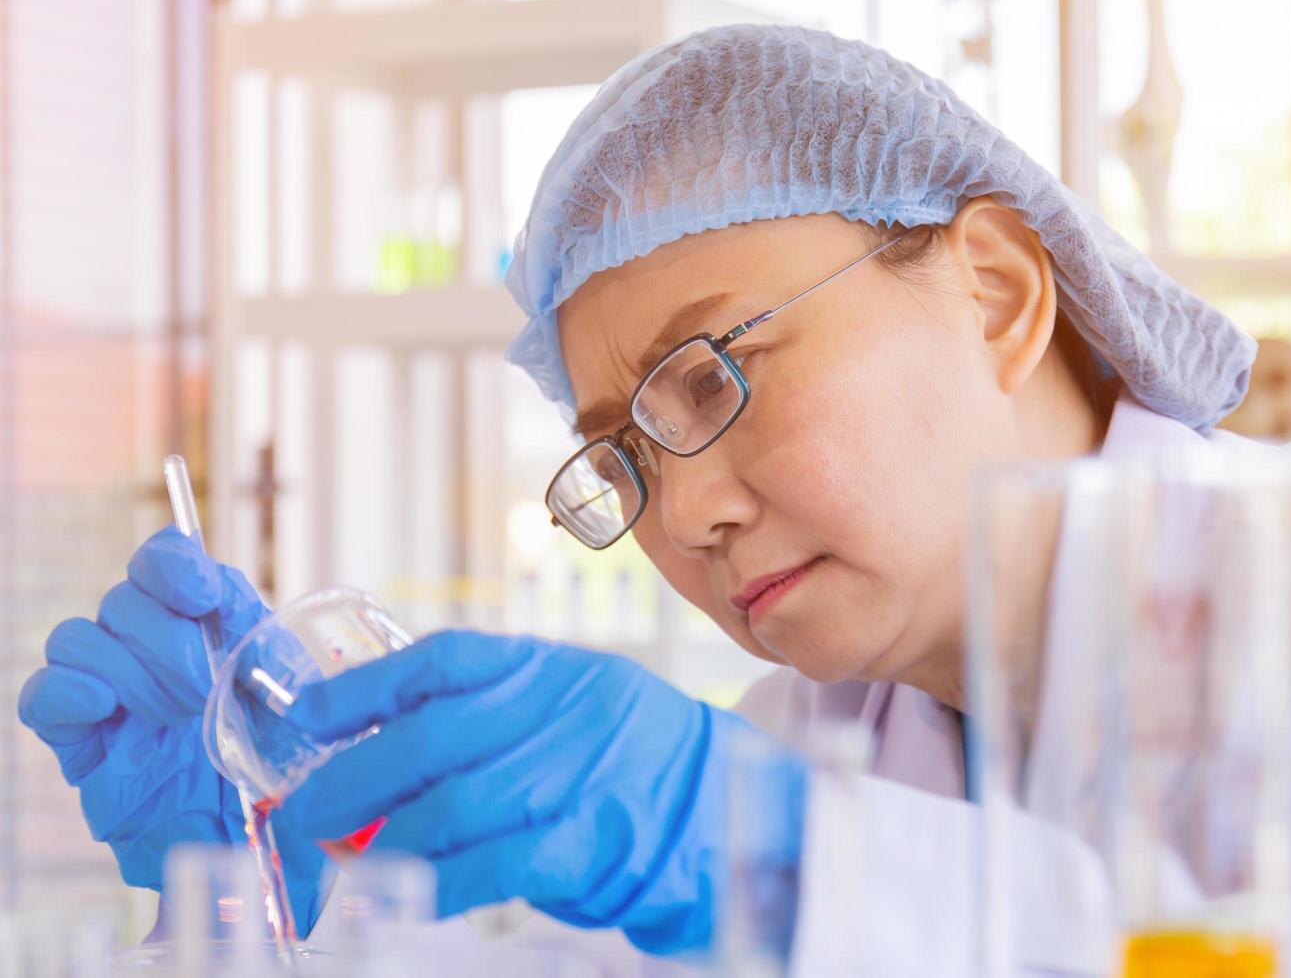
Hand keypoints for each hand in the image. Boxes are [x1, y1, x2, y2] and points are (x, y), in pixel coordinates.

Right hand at [16, 527, 327, 931]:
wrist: (268, 848)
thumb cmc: (293, 770)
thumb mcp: (306, 706)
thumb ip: (279, 663)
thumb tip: (252, 640)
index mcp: (214, 626)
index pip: (168, 563)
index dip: (174, 567)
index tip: (200, 594)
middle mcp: (159, 653)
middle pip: (124, 600)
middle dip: (162, 635)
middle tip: (201, 685)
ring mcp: (118, 697)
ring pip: (79, 638)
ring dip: (126, 667)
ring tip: (173, 711)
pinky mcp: (85, 747)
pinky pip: (46, 698)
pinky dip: (66, 692)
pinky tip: (105, 706)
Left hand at [282, 630, 806, 955]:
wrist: (730, 808)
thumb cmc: (638, 761)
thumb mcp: (577, 704)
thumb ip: (497, 717)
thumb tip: (384, 750)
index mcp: (551, 669)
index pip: (443, 661)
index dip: (364, 687)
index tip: (304, 716)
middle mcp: (560, 711)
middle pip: (427, 739)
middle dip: (344, 784)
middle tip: (293, 821)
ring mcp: (576, 774)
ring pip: (450, 805)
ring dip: (379, 843)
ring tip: (334, 867)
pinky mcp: (589, 841)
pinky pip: (491, 864)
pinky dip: (436, 884)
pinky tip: (404, 897)